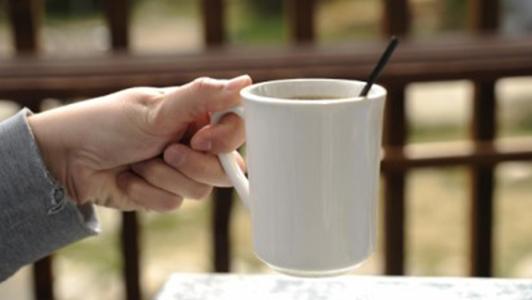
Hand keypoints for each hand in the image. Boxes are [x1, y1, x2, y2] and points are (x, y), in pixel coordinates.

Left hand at [28, 75, 250, 211]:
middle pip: (225, 168)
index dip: (226, 140)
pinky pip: (174, 203)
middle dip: (191, 165)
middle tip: (165, 151)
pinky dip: (146, 192)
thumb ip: (204, 96)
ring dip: (162, 177)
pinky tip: (127, 178)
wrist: (66, 160)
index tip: (200, 140)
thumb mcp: (158, 108)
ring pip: (201, 190)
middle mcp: (193, 142)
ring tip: (138, 161)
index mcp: (196, 115)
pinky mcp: (164, 193)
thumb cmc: (108, 124)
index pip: (237, 129)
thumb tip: (246, 81)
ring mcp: (180, 170)